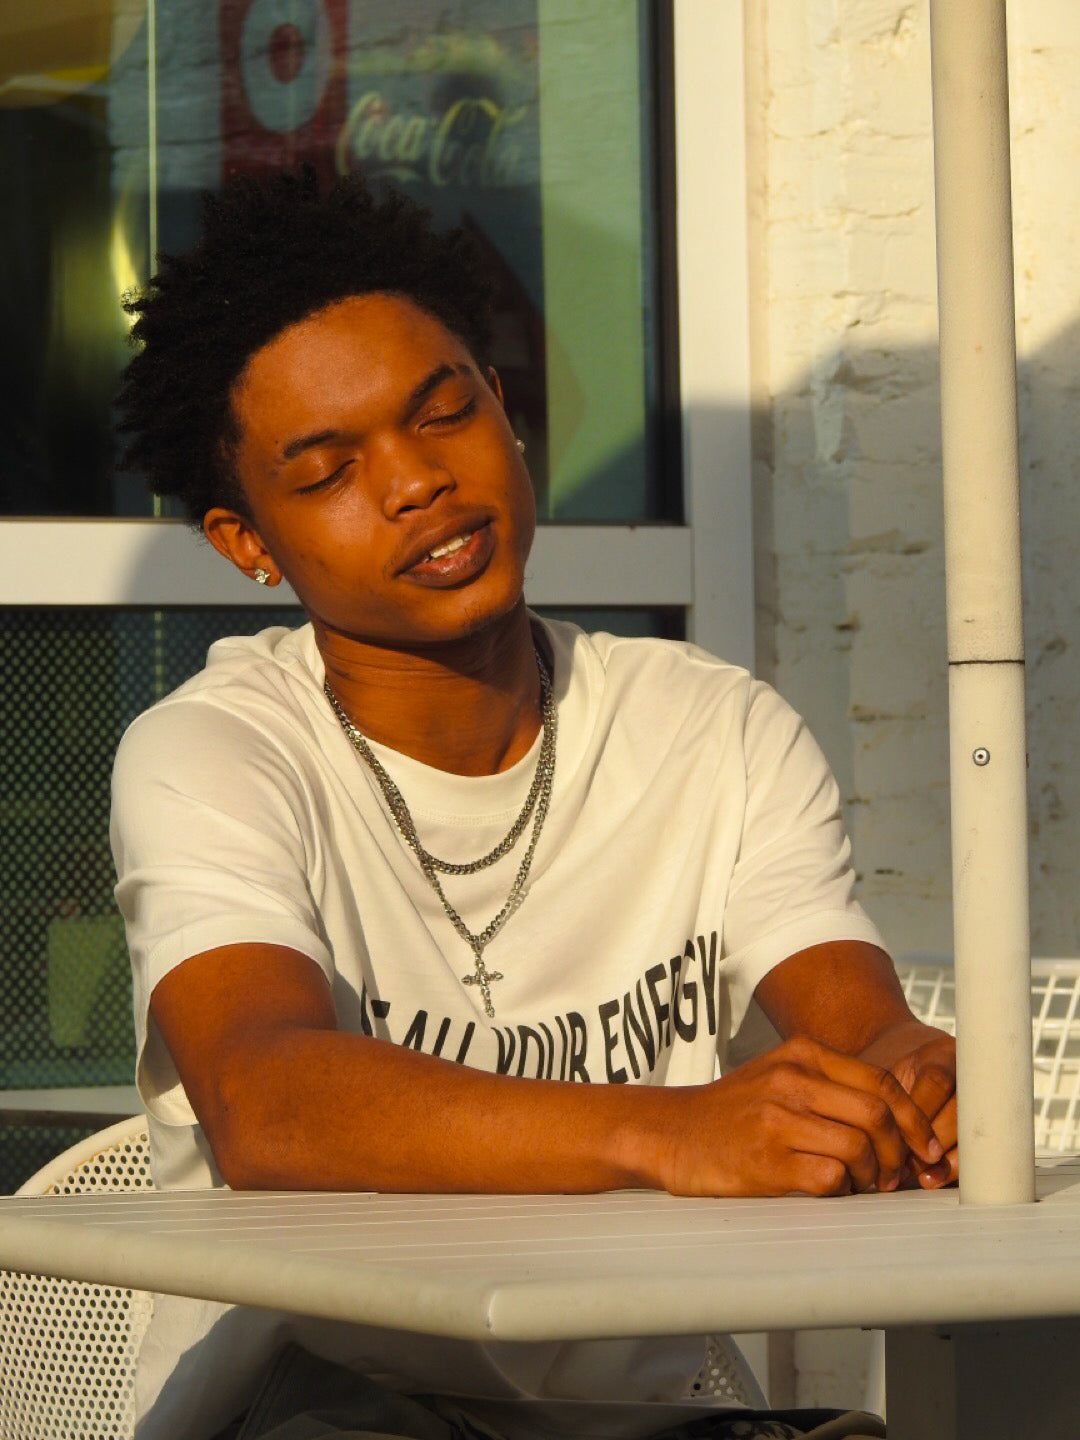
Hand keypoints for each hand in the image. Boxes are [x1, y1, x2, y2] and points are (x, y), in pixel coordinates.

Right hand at [657, 1034, 946, 1197]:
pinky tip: (830, 1190)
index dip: (915, 1119)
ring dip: (871, 1176)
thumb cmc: (733, 1111)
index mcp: (802, 1054)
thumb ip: (830, 1085)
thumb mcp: (778, 1075)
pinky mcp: (766, 1161)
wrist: (671, 1131)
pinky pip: (829, 1178)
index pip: (881, 1082)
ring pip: (859, 1147)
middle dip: (900, 1151)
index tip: (926, 1147)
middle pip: (878, 1114)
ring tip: (860, 1185)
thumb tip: (896, 1120)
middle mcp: (792, 1080)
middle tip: (897, 1175)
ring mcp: (777, 1119)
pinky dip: (840, 1190)